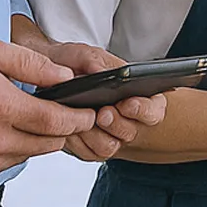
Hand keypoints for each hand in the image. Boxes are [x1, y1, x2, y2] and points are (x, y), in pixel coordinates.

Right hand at [0, 39, 98, 182]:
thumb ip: (33, 64)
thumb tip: (66, 76)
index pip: (55, 122)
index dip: (79, 118)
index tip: (91, 113)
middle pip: (48, 143)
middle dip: (62, 129)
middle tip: (64, 113)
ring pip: (30, 155)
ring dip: (37, 139)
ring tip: (27, 116)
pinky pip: (8, 164)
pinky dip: (14, 149)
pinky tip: (2, 129)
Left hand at [27, 39, 166, 162]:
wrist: (54, 78)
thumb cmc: (76, 64)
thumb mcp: (85, 54)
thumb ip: (93, 60)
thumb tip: (99, 72)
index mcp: (140, 96)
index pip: (153, 109)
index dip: (142, 109)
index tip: (127, 103)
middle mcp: (129, 120)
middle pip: (130, 132)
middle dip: (116, 123)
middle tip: (103, 113)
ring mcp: (110, 136)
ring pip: (108, 147)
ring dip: (94, 134)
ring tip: (81, 119)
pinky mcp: (91, 148)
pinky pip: (87, 152)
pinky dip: (77, 141)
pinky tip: (69, 127)